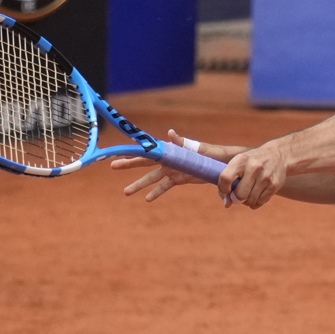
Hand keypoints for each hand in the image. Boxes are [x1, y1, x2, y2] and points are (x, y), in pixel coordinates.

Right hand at [110, 129, 224, 201]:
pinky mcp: (178, 179)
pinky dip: (156, 193)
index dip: (133, 151)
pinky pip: (165, 187)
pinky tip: (147, 200)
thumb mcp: (197, 148)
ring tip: (126, 192)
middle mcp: (167, 160)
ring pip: (151, 178)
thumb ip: (183, 143)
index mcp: (170, 151)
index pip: (148, 150)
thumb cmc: (210, 153)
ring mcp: (172, 170)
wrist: (221, 164)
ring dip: (139, 184)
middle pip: (144, 163)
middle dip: (128, 165)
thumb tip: (171, 133)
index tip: (119, 151)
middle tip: (112, 166)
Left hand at [218, 141, 287, 208]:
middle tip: (237, 195)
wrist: (278, 155)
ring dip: (246, 201)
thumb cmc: (252, 162)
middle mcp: (254, 167)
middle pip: (240, 194)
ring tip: (247, 194)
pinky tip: (256, 195)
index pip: (226, 178)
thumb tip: (226, 204)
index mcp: (241, 160)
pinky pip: (260, 202)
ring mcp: (265, 177)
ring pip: (250, 201)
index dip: (223, 189)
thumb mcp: (240, 163)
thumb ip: (229, 180)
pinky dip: (255, 203)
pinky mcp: (274, 185)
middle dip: (236, 199)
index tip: (225, 191)